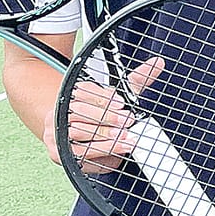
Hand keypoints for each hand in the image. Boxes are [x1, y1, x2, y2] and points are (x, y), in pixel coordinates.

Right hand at [66, 56, 160, 173]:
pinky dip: (100, 150)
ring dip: (103, 135)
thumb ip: (137, 80)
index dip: (103, 97)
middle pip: (79, 111)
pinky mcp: (60, 153)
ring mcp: (56, 132)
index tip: (122, 103)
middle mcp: (60, 112)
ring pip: (77, 131)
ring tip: (124, 136)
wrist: (81, 141)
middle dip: (105, 117)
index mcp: (74, 95)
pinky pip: (79, 152)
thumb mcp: (119, 97)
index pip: (84, 91)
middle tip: (127, 121)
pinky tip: (118, 151)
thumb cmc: (103, 116)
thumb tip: (158, 63)